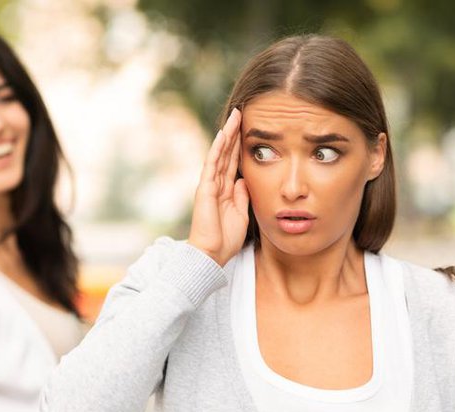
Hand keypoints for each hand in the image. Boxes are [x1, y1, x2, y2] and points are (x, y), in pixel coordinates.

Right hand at [188, 108, 249, 266]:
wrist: (211, 254)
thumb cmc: (225, 240)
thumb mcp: (242, 214)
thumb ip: (243, 196)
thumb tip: (245, 179)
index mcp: (226, 190)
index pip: (233, 162)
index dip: (240, 145)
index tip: (249, 129)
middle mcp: (216, 184)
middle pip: (226, 153)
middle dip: (234, 133)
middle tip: (242, 112)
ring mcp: (209, 185)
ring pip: (219, 154)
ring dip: (227, 134)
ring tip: (235, 116)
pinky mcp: (205, 189)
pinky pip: (212, 164)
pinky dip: (218, 149)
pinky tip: (224, 134)